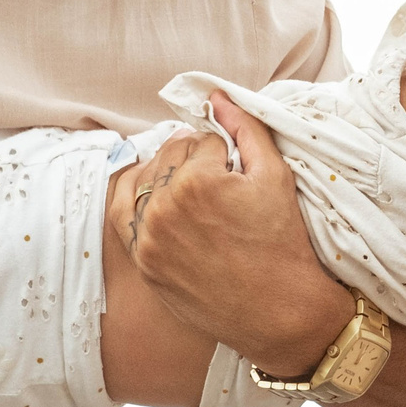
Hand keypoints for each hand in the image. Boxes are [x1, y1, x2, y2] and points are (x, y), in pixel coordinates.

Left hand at [113, 91, 342, 375]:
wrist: (280, 310)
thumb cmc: (284, 243)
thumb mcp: (275, 175)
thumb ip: (245, 129)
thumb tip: (216, 96)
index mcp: (197, 180)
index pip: (203, 142)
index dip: (225, 153)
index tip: (238, 173)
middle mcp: (164, 206)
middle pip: (172, 157)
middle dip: (195, 161)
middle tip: (219, 183)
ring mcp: (148, 236)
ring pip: (146, 180)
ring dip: (166, 176)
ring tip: (193, 191)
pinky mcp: (143, 260)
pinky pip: (121, 212)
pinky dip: (132, 195)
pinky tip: (150, 192)